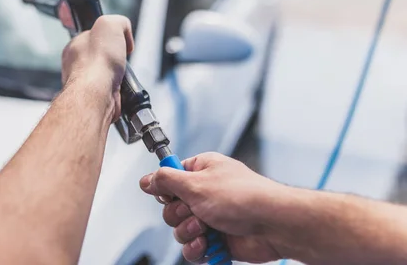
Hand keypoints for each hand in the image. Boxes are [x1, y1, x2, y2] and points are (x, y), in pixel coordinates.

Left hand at [61, 15, 133, 120]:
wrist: (96, 94)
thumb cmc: (97, 62)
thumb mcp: (110, 24)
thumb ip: (117, 22)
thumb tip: (124, 31)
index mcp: (75, 45)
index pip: (93, 36)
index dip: (110, 36)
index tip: (118, 39)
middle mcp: (77, 65)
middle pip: (102, 56)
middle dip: (115, 57)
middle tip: (120, 57)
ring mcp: (85, 83)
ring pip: (109, 74)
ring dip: (120, 73)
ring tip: (119, 73)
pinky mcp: (95, 98)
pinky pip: (113, 91)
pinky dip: (121, 89)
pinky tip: (119, 86)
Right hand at [139, 153, 286, 263]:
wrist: (273, 225)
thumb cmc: (243, 197)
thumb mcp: (195, 184)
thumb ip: (166, 181)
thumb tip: (147, 178)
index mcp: (202, 171)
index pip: (170, 179)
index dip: (167, 190)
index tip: (171, 195)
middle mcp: (206, 192)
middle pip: (171, 208)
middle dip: (179, 215)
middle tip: (194, 212)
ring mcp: (212, 216)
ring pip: (180, 230)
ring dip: (189, 232)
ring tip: (206, 229)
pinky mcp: (217, 238)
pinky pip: (193, 247)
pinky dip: (197, 249)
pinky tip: (207, 244)